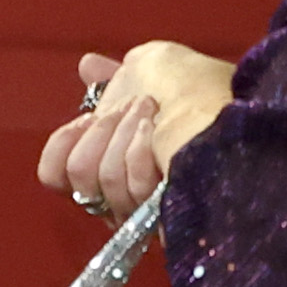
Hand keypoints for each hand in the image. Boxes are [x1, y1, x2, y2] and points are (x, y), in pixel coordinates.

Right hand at [32, 41, 238, 219]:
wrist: (227, 117)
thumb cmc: (200, 88)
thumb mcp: (156, 66)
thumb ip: (117, 75)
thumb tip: (86, 65)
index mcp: (121, 153)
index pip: (59, 167)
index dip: (68, 140)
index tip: (92, 116)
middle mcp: (123, 185)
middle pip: (73, 169)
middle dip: (103, 129)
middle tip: (143, 111)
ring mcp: (133, 205)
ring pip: (86, 174)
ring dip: (122, 137)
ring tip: (159, 124)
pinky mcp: (143, 222)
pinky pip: (108, 190)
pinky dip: (133, 158)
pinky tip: (162, 149)